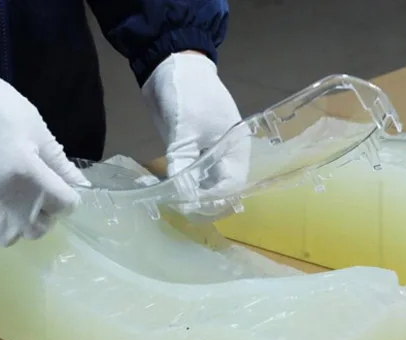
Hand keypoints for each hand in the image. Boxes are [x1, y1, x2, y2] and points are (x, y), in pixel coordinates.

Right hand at [0, 48, 88, 246]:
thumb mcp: (36, 129)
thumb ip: (59, 163)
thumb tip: (79, 184)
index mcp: (30, 178)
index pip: (65, 205)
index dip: (69, 195)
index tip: (61, 184)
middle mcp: (7, 202)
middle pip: (40, 227)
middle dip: (47, 212)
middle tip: (40, 190)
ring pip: (12, 236)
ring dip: (20, 223)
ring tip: (16, 199)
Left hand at [141, 52, 249, 203]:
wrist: (170, 64)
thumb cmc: (187, 94)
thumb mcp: (184, 131)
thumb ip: (183, 164)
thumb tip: (182, 197)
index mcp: (235, 147)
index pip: (232, 185)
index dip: (214, 199)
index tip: (190, 207)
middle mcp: (226, 153)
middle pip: (221, 187)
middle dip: (204, 200)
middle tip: (180, 210)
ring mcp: (209, 151)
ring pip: (206, 182)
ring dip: (192, 193)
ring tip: (173, 204)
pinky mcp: (192, 148)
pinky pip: (191, 172)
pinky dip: (183, 182)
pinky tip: (170, 190)